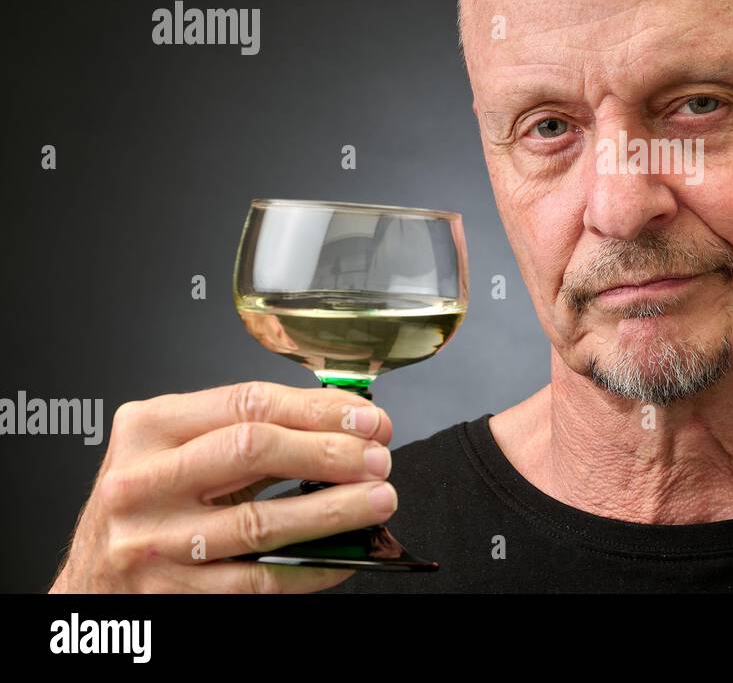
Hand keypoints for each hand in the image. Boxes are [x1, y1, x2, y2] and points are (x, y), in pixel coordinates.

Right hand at [48, 381, 397, 592]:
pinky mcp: (172, 592)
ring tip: (378, 499)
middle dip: (330, 451)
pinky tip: (344, 555)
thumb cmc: (144, 505)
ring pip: (261, 520)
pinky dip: (310, 566)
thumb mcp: (173, 451)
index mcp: (149, 428)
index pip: (248, 403)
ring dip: (333, 510)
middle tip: (378, 457)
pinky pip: (257, 579)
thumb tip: (340, 424)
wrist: (90, 582)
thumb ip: (241, 431)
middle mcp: (143, 481)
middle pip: (255, 450)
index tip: (366, 418)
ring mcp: (155, 540)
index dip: (318, 409)